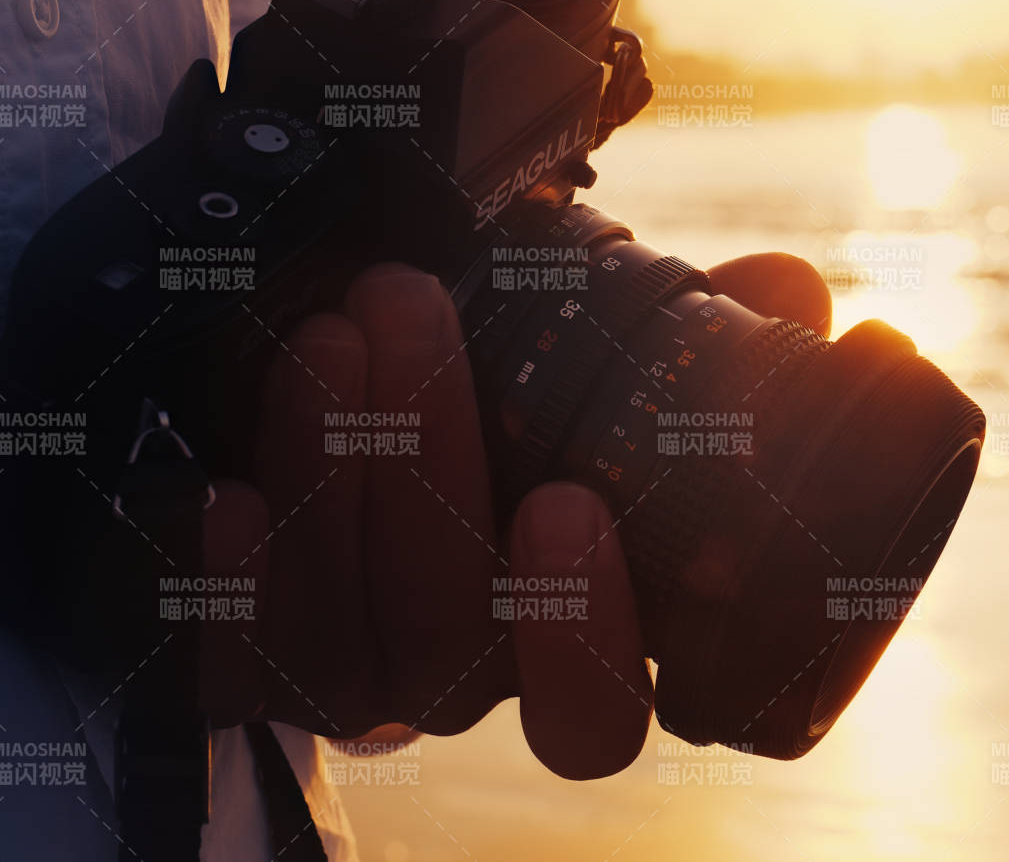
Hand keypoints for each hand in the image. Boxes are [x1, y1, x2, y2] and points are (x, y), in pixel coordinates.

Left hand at [199, 252, 829, 778]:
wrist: (368, 423)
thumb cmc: (533, 410)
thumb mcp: (629, 374)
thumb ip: (722, 345)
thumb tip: (786, 289)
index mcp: (567, 642)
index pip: (592, 719)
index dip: (584, 640)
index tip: (568, 503)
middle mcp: (463, 678)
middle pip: (448, 651)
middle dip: (426, 475)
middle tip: (410, 307)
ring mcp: (352, 670)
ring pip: (339, 640)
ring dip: (332, 476)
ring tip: (331, 330)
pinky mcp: (251, 654)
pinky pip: (227, 657)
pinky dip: (224, 579)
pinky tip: (222, 487)